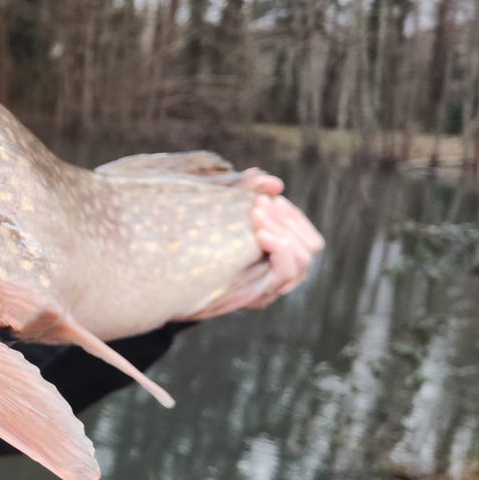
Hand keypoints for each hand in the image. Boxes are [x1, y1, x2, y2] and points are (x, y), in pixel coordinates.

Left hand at [183, 171, 322, 320]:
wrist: (168, 282)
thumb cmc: (195, 240)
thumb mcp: (220, 210)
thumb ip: (245, 191)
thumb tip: (273, 182)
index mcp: (274, 258)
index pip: (308, 238)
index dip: (294, 216)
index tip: (273, 198)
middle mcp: (278, 276)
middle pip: (310, 246)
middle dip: (287, 220)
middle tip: (259, 204)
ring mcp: (269, 288)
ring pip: (302, 260)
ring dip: (283, 231)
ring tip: (257, 214)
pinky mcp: (257, 296)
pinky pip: (285, 272)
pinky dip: (279, 248)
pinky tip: (259, 234)